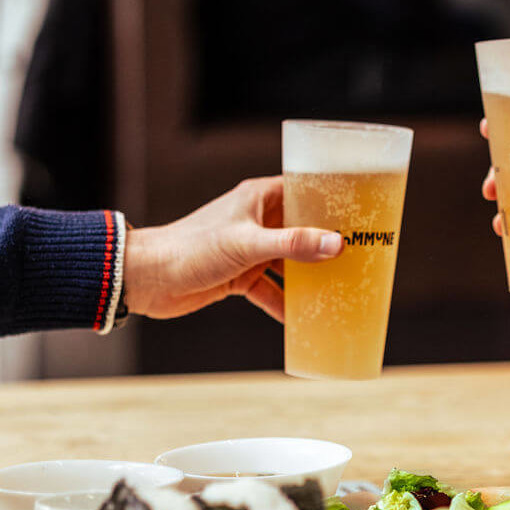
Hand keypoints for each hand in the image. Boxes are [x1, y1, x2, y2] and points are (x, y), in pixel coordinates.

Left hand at [123, 177, 342, 321]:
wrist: (148, 279)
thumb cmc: (191, 248)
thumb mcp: (247, 245)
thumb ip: (292, 245)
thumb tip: (336, 245)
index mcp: (259, 199)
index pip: (304, 190)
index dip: (332, 199)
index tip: (361, 212)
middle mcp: (257, 221)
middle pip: (302, 230)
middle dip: (327, 244)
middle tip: (360, 255)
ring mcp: (249, 250)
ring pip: (290, 263)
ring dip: (310, 277)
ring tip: (340, 288)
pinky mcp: (240, 277)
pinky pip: (272, 289)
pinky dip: (285, 303)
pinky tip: (303, 319)